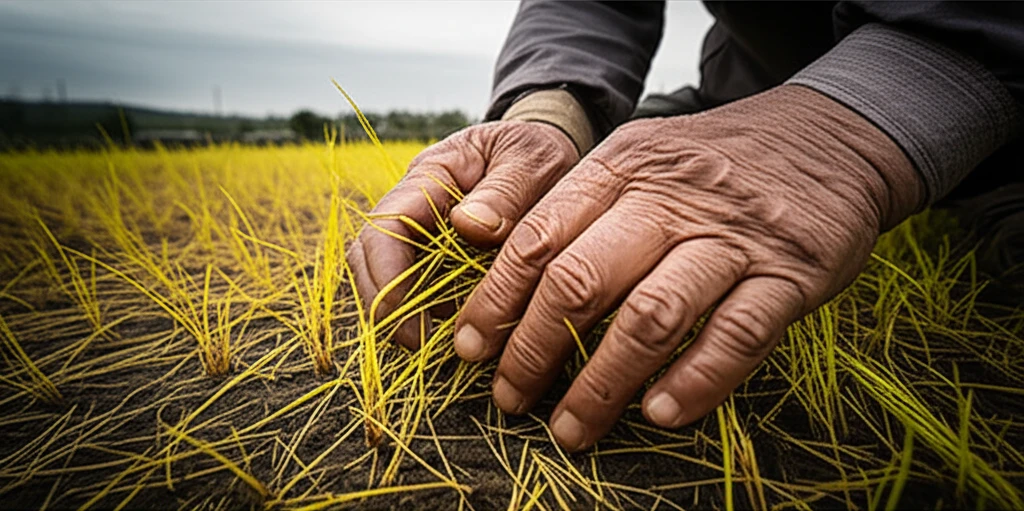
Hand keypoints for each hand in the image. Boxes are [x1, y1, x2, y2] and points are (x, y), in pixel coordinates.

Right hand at [347, 120, 578, 347]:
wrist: (546, 153)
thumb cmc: (538, 152)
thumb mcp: (532, 160)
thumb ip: (505, 190)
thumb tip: (468, 225)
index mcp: (430, 174)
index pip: (386, 225)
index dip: (389, 275)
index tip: (415, 317)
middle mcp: (413, 206)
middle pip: (368, 258)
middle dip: (386, 306)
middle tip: (423, 344)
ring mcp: (420, 234)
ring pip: (383, 279)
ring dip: (403, 315)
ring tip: (443, 343)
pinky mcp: (435, 259)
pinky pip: (416, 292)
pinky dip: (428, 316)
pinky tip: (459, 332)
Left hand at [453, 85, 924, 450]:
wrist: (831, 136)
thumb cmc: (714, 163)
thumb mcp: (641, 157)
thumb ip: (578, 205)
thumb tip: (499, 265)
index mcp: (624, 167)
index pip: (540, 236)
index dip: (496, 299)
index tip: (470, 349)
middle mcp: (673, 198)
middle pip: (582, 279)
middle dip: (533, 349)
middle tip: (509, 399)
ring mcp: (735, 236)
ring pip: (652, 315)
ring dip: (602, 383)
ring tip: (572, 428)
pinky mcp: (793, 273)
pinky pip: (737, 335)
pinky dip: (695, 381)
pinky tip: (660, 414)